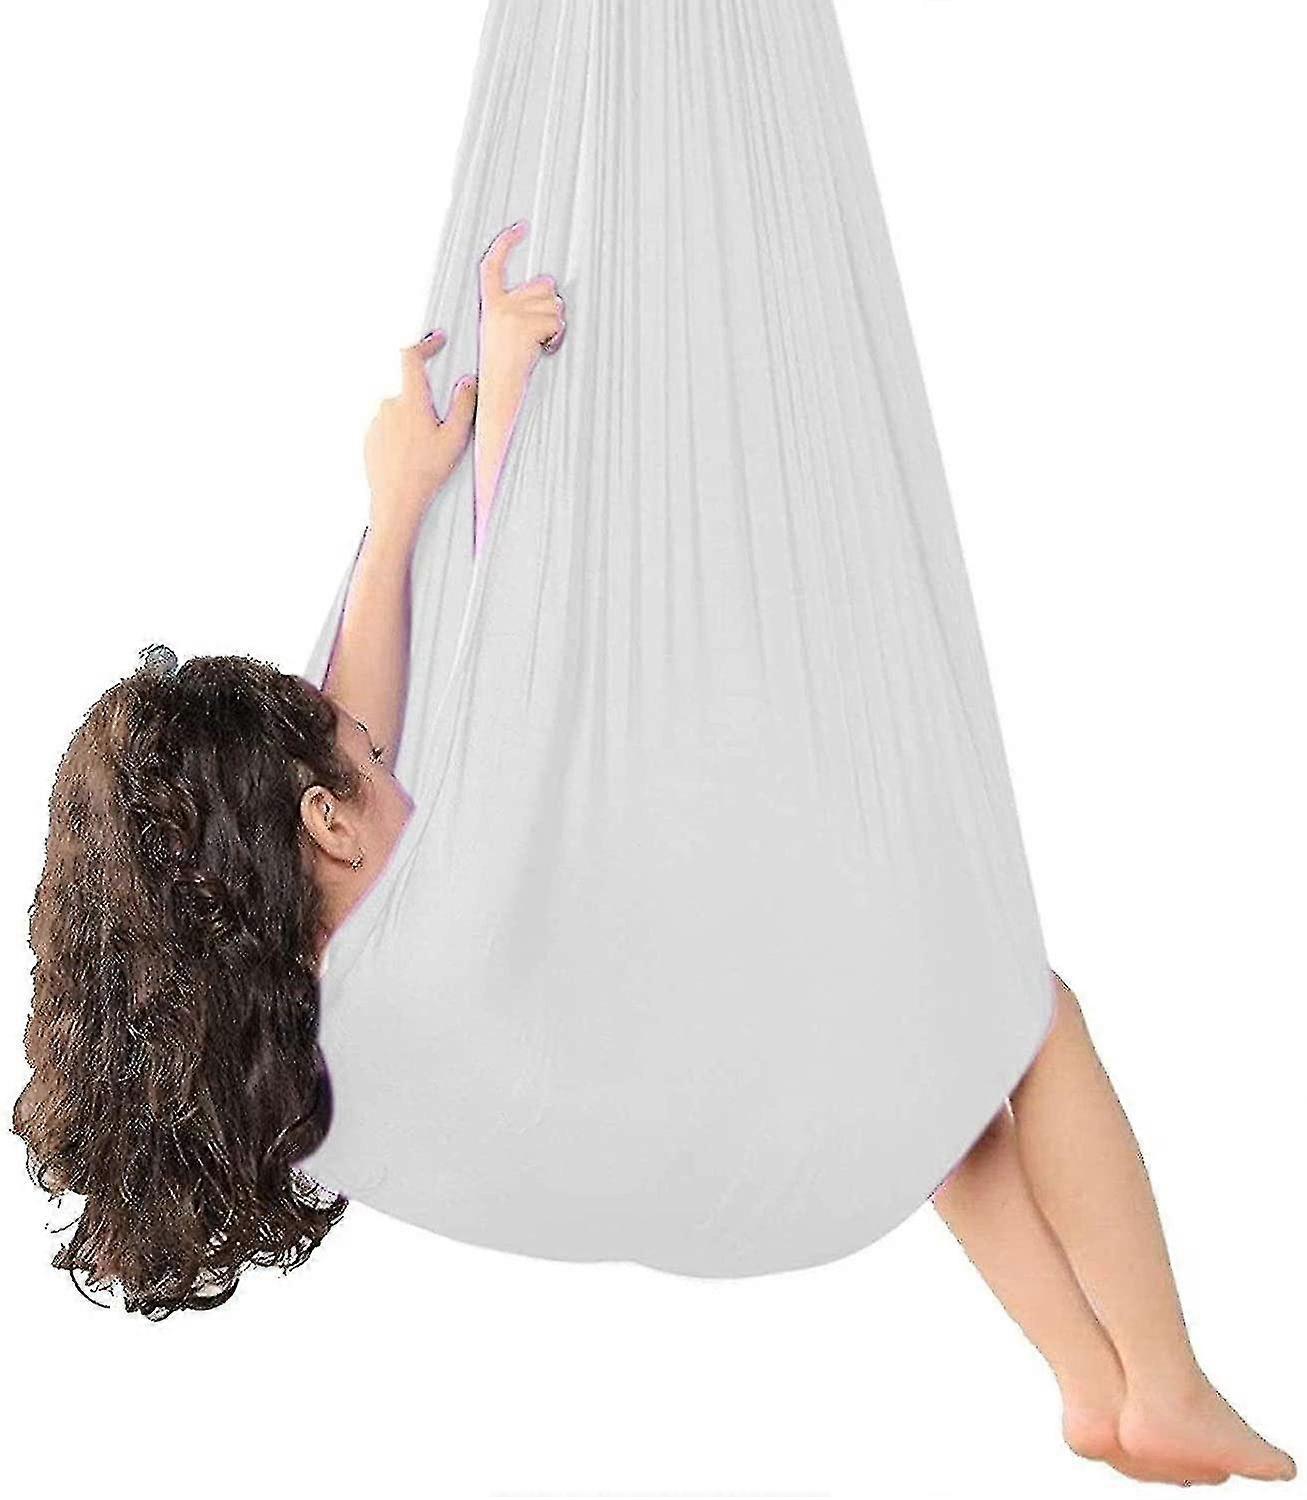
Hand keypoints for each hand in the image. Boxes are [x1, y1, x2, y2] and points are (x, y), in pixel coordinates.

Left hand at [363, 331, 477, 538]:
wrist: (396, 502)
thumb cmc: (427, 472)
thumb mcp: (455, 439)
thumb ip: (463, 405)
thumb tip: (467, 381)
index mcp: (410, 401)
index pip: (411, 358)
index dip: (425, 344)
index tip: (437, 340)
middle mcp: (388, 406)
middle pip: (411, 393)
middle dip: (426, 407)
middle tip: (439, 436)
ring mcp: (376, 422)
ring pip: (400, 413)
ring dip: (413, 425)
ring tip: (424, 456)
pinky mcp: (369, 439)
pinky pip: (389, 429)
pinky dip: (401, 438)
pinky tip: (410, 461)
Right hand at [477, 220, 566, 388]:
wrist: (498, 394)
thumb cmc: (505, 369)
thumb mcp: (504, 332)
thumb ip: (522, 306)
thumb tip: (550, 283)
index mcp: (491, 305)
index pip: (493, 264)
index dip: (507, 242)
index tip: (521, 227)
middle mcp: (499, 306)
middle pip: (544, 286)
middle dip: (552, 307)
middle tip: (540, 334)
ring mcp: (512, 315)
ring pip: (555, 305)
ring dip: (556, 326)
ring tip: (540, 345)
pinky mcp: (524, 326)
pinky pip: (557, 323)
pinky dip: (557, 338)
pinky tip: (544, 350)